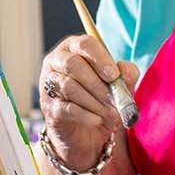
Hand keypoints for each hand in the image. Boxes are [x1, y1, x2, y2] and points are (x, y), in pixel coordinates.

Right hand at [39, 35, 139, 169]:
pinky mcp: (49, 108)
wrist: (87, 130)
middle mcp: (57, 62)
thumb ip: (126, 74)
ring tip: (111, 113)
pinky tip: (98, 120)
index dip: (101, 59)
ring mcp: (49, 85)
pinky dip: (86, 115)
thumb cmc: (102, 98)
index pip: (85, 44)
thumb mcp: (119, 85)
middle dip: (97, 83)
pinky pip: (66, 108)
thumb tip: (124, 70)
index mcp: (75, 49)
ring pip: (69, 86)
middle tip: (114, 99)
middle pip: (73, 64)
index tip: (114, 76)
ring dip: (94, 101)